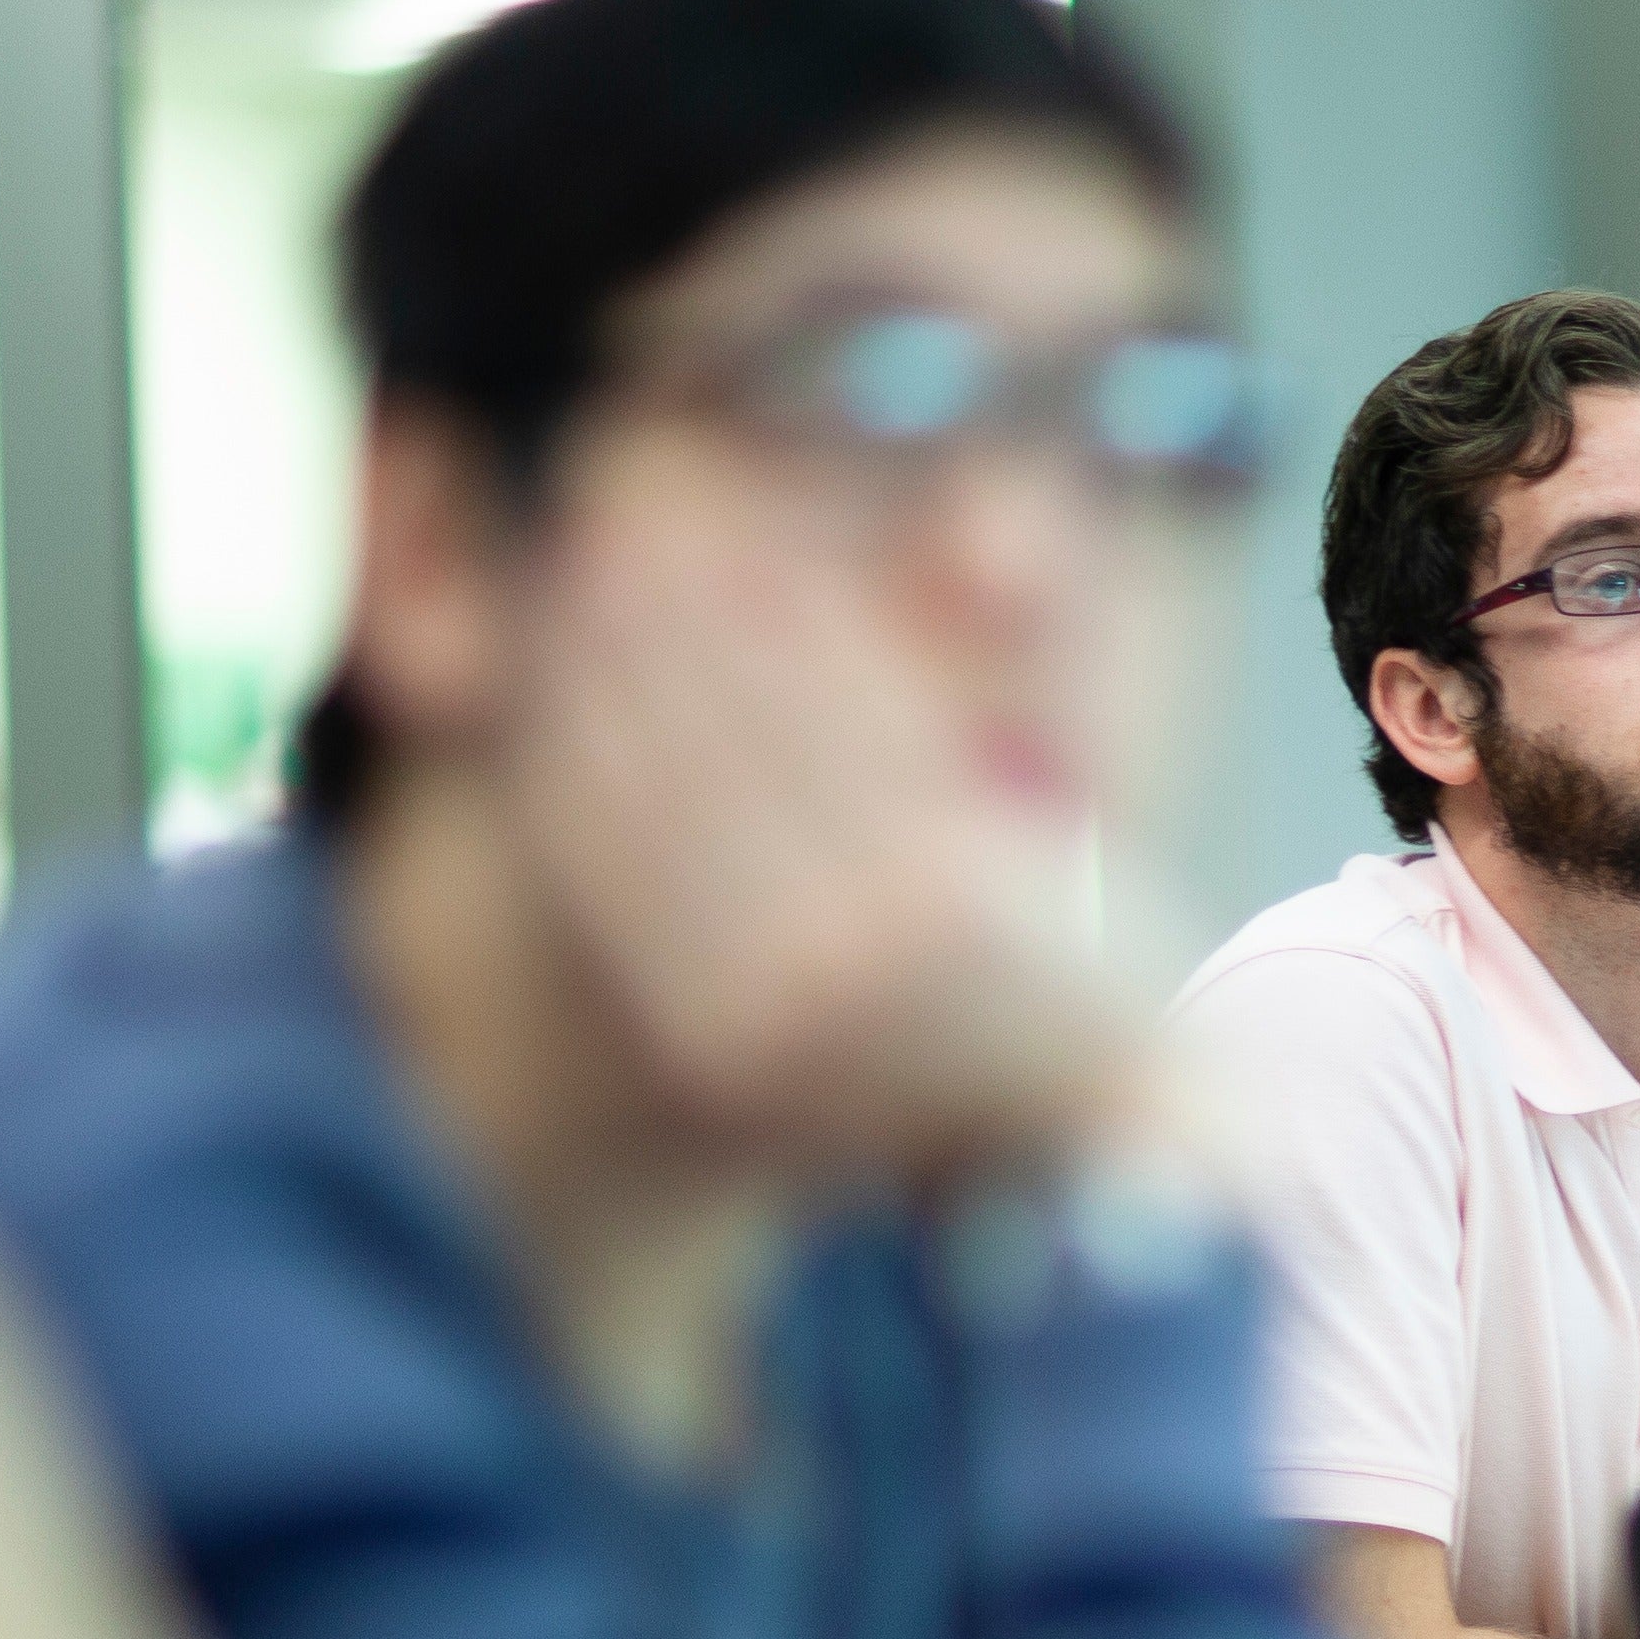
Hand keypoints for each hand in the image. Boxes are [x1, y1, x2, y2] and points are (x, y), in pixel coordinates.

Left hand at [515, 480, 1146, 1181]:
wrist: (1075, 1140)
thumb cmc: (1074, 956)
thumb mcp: (1068, 825)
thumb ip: (1010, 689)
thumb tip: (965, 538)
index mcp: (950, 890)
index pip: (825, 698)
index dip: (758, 588)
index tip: (716, 498)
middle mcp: (850, 958)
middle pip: (721, 736)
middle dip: (664, 609)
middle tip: (622, 502)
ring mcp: (768, 1009)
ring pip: (650, 797)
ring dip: (601, 671)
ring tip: (584, 574)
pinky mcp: (709, 1038)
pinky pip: (617, 880)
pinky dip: (575, 774)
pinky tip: (564, 695)